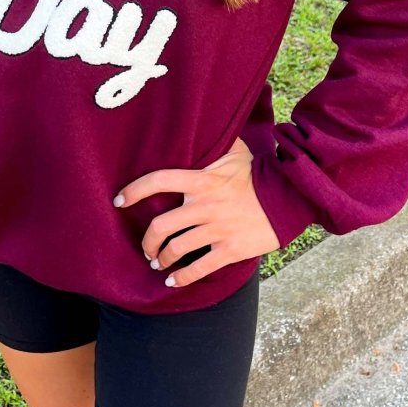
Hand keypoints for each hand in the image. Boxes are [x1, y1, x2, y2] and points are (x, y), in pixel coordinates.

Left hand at [113, 138, 279, 287]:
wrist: (288, 198)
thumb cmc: (257, 173)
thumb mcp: (235, 151)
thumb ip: (212, 142)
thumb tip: (196, 125)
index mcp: (202, 180)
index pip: (158, 181)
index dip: (134, 191)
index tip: (119, 200)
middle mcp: (205, 205)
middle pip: (161, 226)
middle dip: (147, 241)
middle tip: (146, 247)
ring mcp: (217, 229)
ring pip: (177, 249)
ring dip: (161, 258)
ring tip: (157, 261)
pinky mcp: (230, 249)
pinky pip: (199, 268)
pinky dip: (182, 278)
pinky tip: (173, 281)